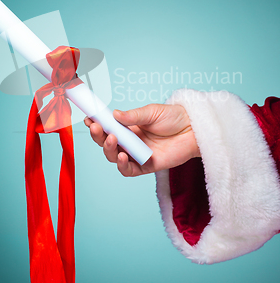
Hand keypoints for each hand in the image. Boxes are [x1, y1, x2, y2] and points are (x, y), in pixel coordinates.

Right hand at [84, 103, 199, 176]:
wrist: (194, 130)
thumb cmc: (173, 118)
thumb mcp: (151, 112)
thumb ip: (133, 116)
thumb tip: (114, 115)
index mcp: (128, 126)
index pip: (107, 126)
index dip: (96, 124)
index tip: (88, 118)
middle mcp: (130, 141)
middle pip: (107, 143)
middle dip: (98, 136)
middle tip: (97, 128)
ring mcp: (137, 154)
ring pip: (114, 157)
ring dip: (109, 149)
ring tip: (112, 139)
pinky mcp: (146, 166)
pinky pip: (129, 170)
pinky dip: (123, 165)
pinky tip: (124, 156)